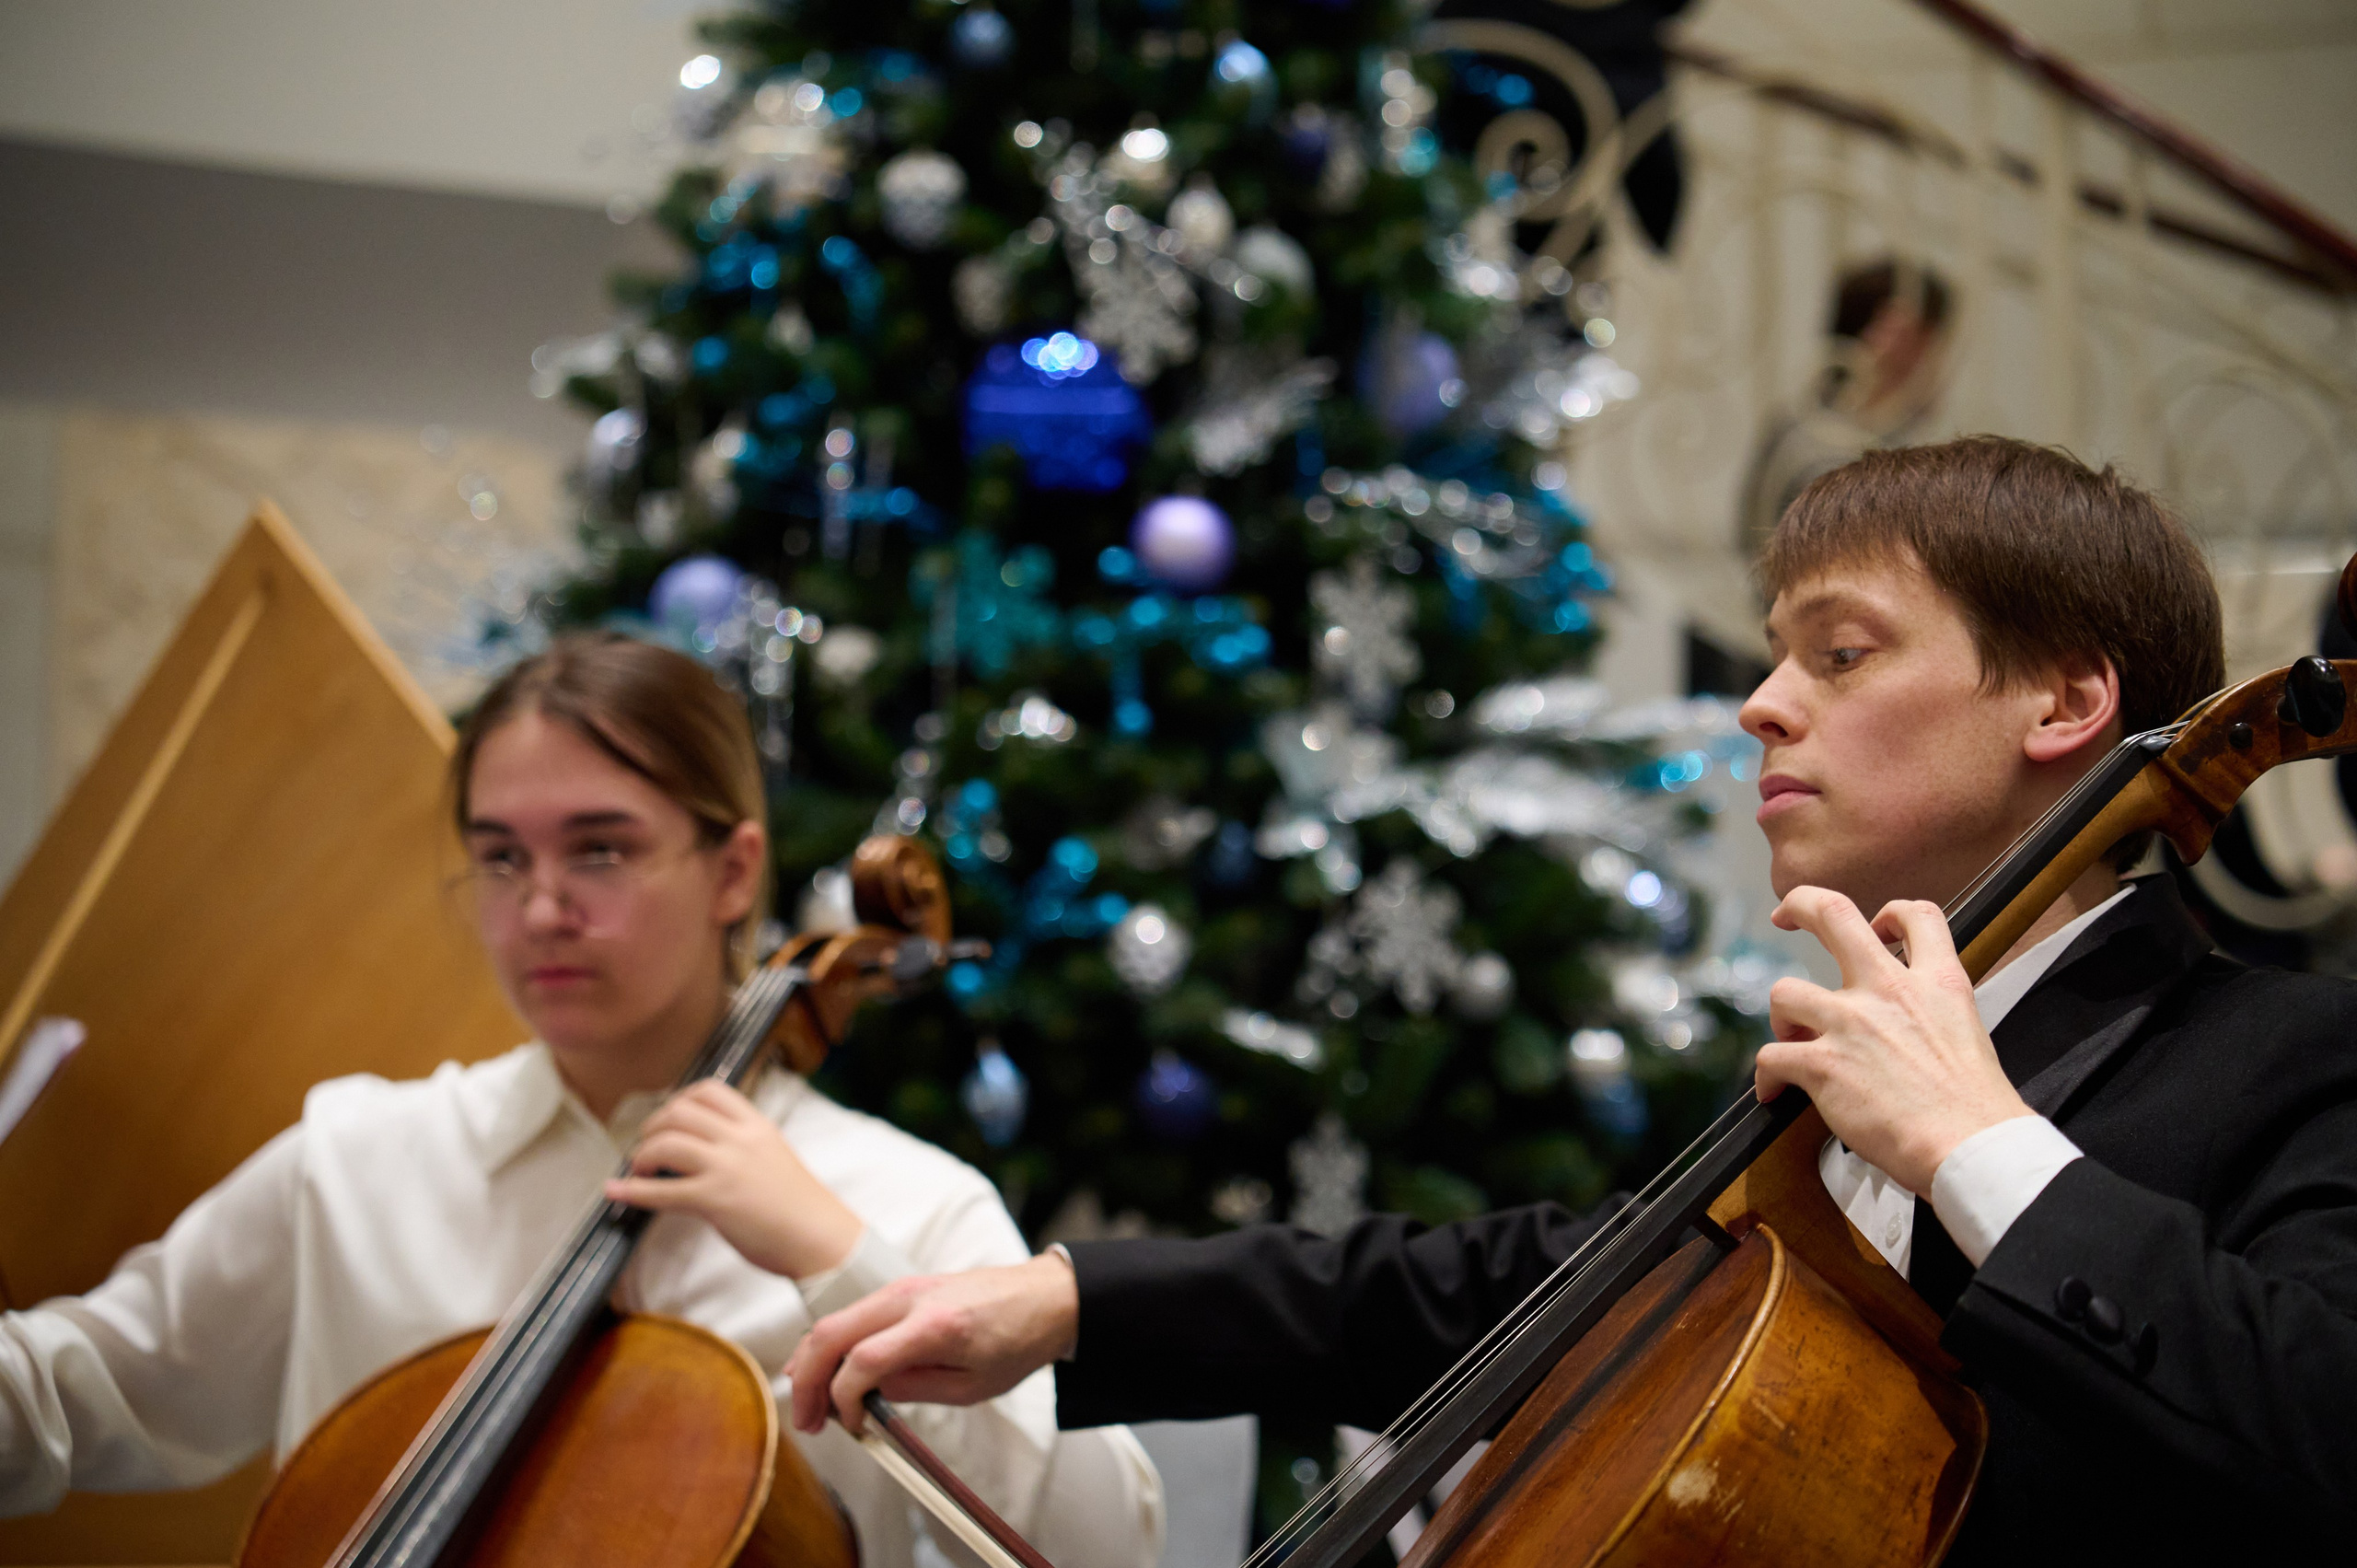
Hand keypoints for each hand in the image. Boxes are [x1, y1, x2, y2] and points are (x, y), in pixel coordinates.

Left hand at [605, 1080, 862, 1279]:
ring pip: (667, 1142)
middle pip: (679, 1112)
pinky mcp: (715, 1201)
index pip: (709, 1090)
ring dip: (642, 1154)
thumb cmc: (801, 1205)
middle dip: (653, 1127)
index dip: (679, 1100)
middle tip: (648, 1147)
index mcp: (758, 1126)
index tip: (669, 1117)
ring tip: (640, 1169)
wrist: (821, 1238)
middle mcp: (741, 1139)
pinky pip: (661, 1191)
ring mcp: (727, 1169)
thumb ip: (742, 1146)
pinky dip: (631, 1191)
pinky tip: (616, 1191)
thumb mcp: (775, 1156)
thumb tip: (701, 1148)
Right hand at [784, 1253, 1078, 1435]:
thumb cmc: (1017, 1341)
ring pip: (834, 1321)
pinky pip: (852, 1315)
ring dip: (811, 1363)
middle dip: (807, 1382)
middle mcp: (910, 1297)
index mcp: (935, 1325)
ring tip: (809, 1405)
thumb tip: (867, 1398)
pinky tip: (825, 1373)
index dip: (844, 1398)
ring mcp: (902, 1287)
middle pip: (831, 1334)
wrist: (1044, 1297)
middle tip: (806, 1422)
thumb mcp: (973, 1386)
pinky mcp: (902, 1287)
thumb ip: (915, 1390)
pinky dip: (831, 1345)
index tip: (850, 1426)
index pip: (863, 1359)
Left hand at [1757, 887, 2032, 1195]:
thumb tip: (1906, 1028)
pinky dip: (1767, 1075)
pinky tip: (1775, 1090)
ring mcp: (1850, 1023)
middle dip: (1800, 905)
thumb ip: (1931, 1014)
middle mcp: (1888, 990)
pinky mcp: (1823, 1064)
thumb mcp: (1968, 1033)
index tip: (1875, 927)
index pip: (1917, 914)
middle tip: (1784, 915)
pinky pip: (1770, 1056)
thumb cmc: (1976, 1108)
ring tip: (1794, 1042)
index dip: (1891, 913)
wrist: (1971, 1146)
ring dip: (1783, 1018)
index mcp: (1936, 982)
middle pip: (1832, 914)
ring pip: (1784, 990)